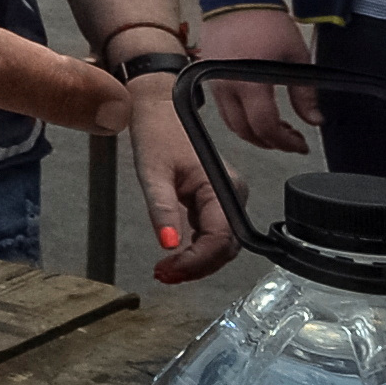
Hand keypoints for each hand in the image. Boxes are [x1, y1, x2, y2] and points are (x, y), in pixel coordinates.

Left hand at [114, 61, 245, 283]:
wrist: (159, 110)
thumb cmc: (158, 132)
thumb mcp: (153, 172)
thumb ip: (162, 209)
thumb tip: (168, 244)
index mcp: (223, 186)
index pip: (220, 239)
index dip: (197, 261)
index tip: (169, 269)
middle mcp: (232, 194)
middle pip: (224, 248)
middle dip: (196, 267)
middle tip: (164, 274)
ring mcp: (226, 198)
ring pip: (220, 245)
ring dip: (196, 262)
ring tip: (166, 270)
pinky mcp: (216, 201)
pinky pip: (212, 234)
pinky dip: (195, 250)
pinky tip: (175, 256)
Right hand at [189, 3, 319, 155]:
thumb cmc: (267, 22)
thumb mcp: (296, 55)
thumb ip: (305, 92)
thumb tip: (315, 120)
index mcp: (249, 83)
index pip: (265, 126)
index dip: (285, 142)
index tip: (301, 145)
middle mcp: (226, 88)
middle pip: (245, 131)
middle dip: (270, 142)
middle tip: (291, 141)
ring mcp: (214, 83)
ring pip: (232, 124)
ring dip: (254, 133)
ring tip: (277, 129)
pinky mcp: (209, 77)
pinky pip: (223, 109)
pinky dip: (241, 119)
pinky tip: (258, 112)